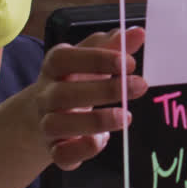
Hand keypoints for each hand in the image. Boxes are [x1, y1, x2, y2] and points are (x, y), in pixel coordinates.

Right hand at [25, 27, 147, 170]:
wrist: (45, 114)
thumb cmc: (76, 80)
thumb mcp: (91, 60)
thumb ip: (113, 46)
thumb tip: (138, 32)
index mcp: (54, 68)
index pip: (64, 59)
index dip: (95, 59)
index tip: (129, 62)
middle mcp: (46, 95)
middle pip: (63, 94)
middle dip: (104, 90)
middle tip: (141, 85)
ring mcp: (47, 124)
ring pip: (59, 125)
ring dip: (95, 121)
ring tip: (126, 116)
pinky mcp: (55, 149)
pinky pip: (61, 155)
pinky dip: (81, 151)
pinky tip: (102, 141)